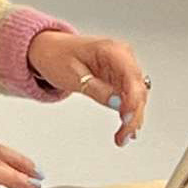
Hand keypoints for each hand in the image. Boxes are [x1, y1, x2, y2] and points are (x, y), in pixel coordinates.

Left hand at [29, 30, 150, 146]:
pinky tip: (126, 129)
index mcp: (112, 50)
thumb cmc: (57, 56)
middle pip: (137, 89)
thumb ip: (97, 89)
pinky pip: (129, 98)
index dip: (133, 99)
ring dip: (132, 118)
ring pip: (137, 97)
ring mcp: (123, 69)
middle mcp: (123, 58)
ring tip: (123, 136)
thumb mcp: (72, 75)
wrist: (49, 50)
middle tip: (124, 135)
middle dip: (134, 115)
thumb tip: (118, 104)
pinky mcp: (119, 80)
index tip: (128, 118)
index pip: (131, 76)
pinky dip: (128, 114)